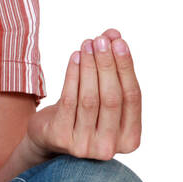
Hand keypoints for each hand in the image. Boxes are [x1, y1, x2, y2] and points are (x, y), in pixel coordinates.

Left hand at [26, 27, 141, 160]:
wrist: (50, 137)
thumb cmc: (84, 113)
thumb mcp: (103, 94)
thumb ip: (114, 68)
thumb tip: (114, 34)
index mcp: (130, 139)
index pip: (132, 98)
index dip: (126, 67)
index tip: (119, 42)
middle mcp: (109, 147)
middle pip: (111, 98)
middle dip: (107, 64)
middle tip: (102, 40)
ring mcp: (84, 146)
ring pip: (89, 98)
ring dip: (89, 67)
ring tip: (87, 44)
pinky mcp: (61, 137)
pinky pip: (69, 100)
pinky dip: (73, 75)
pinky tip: (75, 57)